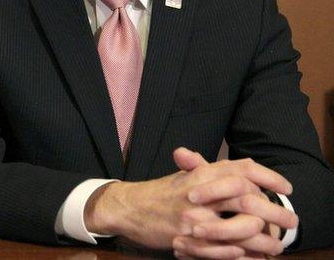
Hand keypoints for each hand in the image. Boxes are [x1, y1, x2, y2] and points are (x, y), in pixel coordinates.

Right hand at [84, 147, 293, 254]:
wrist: (129, 208)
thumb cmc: (159, 193)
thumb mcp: (186, 176)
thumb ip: (211, 171)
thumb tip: (243, 170)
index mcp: (201, 173)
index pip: (242, 169)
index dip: (268, 177)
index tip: (285, 188)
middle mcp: (200, 192)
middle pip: (248, 198)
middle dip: (274, 212)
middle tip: (290, 221)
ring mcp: (193, 216)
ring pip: (240, 228)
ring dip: (262, 239)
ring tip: (275, 246)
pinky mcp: (187, 238)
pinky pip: (221, 249)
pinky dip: (240, 254)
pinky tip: (251, 256)